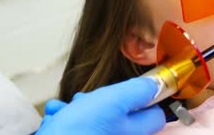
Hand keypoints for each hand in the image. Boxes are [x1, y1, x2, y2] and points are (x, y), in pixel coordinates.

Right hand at [36, 77, 165, 134]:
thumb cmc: (79, 132)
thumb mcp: (114, 101)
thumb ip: (138, 91)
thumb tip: (157, 84)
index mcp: (135, 133)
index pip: (155, 114)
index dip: (146, 97)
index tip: (132, 88)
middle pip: (121, 112)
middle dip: (101, 100)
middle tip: (89, 100)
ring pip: (95, 117)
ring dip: (78, 108)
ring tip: (68, 110)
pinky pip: (76, 126)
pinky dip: (65, 119)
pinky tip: (57, 119)